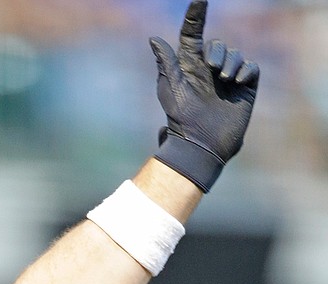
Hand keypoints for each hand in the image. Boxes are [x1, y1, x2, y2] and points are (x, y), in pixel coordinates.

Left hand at [150, 1, 259, 191]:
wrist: (203, 142)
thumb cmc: (181, 119)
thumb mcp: (171, 89)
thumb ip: (166, 63)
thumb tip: (154, 39)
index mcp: (189, 67)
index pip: (192, 36)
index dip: (196, 17)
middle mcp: (209, 70)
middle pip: (218, 44)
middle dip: (217, 52)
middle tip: (213, 71)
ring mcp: (228, 78)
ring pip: (236, 53)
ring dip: (231, 63)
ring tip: (224, 82)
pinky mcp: (245, 87)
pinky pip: (251, 67)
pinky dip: (245, 71)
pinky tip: (236, 84)